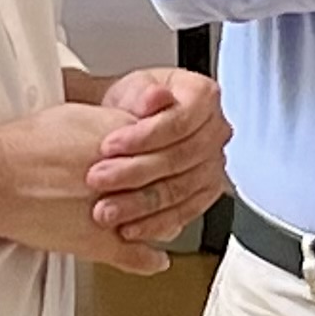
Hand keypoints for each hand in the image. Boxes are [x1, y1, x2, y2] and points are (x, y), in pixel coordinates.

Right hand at [0, 101, 178, 273]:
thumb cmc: (26, 145)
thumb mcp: (80, 115)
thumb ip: (119, 120)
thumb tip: (148, 114)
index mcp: (121, 145)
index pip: (168, 151)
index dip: (175, 157)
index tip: (176, 159)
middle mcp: (121, 179)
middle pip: (167, 186)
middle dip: (173, 187)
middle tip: (175, 187)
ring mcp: (111, 213)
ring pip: (156, 221)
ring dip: (163, 220)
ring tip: (164, 218)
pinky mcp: (96, 242)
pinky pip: (134, 256)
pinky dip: (148, 259)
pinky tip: (156, 259)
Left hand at [85, 66, 230, 246]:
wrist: (130, 124)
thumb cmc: (134, 102)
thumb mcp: (133, 88)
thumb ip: (143, 92)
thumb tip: (154, 97)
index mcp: (204, 97)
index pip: (180, 121)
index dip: (144, 137)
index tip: (108, 146)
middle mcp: (215, 132)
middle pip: (179, 158)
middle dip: (134, 172)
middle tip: (98, 178)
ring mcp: (214, 165)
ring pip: (180, 190)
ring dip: (140, 204)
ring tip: (107, 210)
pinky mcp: (205, 194)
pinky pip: (184, 213)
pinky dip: (154, 224)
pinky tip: (130, 228)